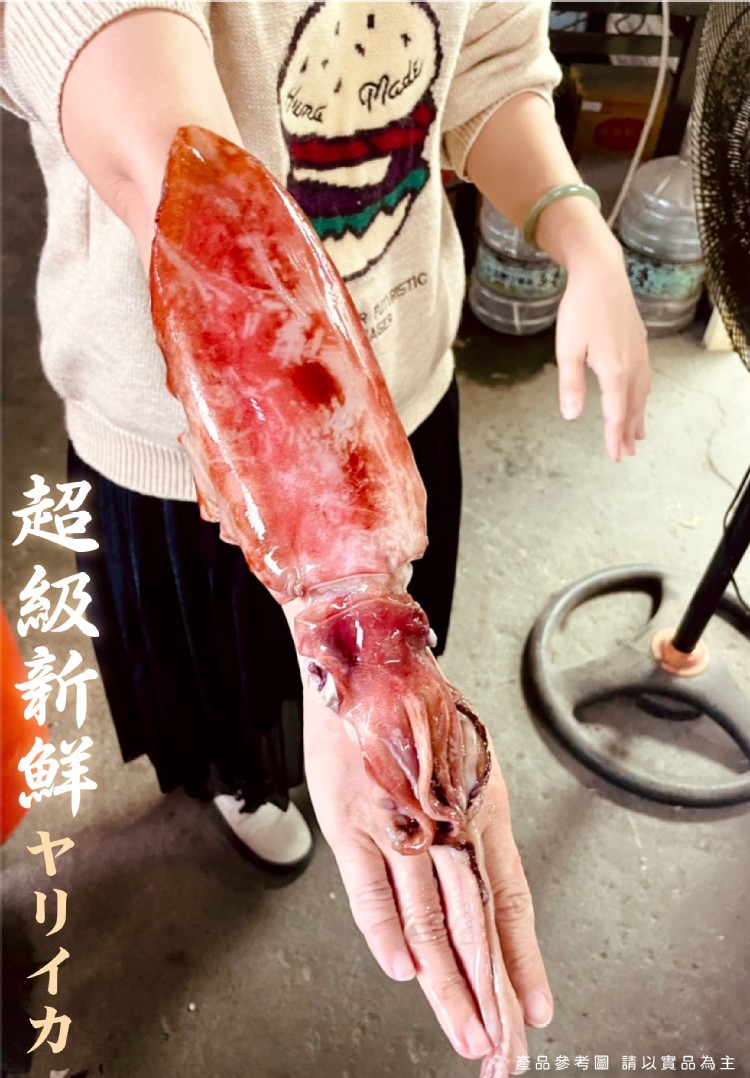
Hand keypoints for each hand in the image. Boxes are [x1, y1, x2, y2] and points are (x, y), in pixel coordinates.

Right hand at [302, 688, 552, 1068]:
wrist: (366, 657)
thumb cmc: (416, 707)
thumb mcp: (464, 760)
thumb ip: (467, 821)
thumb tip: (475, 886)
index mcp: (481, 805)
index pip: (511, 901)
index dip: (523, 961)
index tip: (534, 1010)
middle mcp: (447, 819)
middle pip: (476, 926)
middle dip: (491, 997)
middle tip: (503, 1051)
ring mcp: (398, 822)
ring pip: (429, 923)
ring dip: (447, 987)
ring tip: (465, 1034)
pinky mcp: (351, 819)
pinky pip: (371, 892)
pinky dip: (387, 936)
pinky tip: (404, 973)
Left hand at [555, 242, 651, 462]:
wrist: (601, 274)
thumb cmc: (580, 310)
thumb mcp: (567, 350)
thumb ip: (570, 385)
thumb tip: (572, 416)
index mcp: (614, 371)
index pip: (616, 414)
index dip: (615, 437)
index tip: (615, 457)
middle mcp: (632, 365)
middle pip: (632, 407)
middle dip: (628, 432)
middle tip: (627, 453)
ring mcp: (639, 353)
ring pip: (641, 393)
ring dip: (638, 416)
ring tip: (638, 434)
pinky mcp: (639, 342)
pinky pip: (644, 377)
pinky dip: (642, 395)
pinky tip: (641, 396)